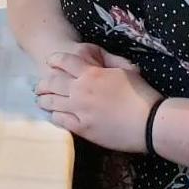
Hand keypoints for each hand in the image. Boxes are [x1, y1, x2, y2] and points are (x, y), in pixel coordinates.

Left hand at [35, 49, 159, 151]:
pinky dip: (54, 117)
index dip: (54, 60)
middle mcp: (80, 90)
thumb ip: (109, 64)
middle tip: (38, 86)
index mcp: (91, 73)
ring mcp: (80, 110)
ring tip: (40, 100)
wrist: (149, 122)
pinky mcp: (83, 128)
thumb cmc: (141, 94)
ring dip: (44, 100)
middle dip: (43, 83)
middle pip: (53, 82)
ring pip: (53, 102)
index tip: (49, 62)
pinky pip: (62, 121)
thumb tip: (102, 63)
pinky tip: (53, 116)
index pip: (64, 62)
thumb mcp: (125, 71)